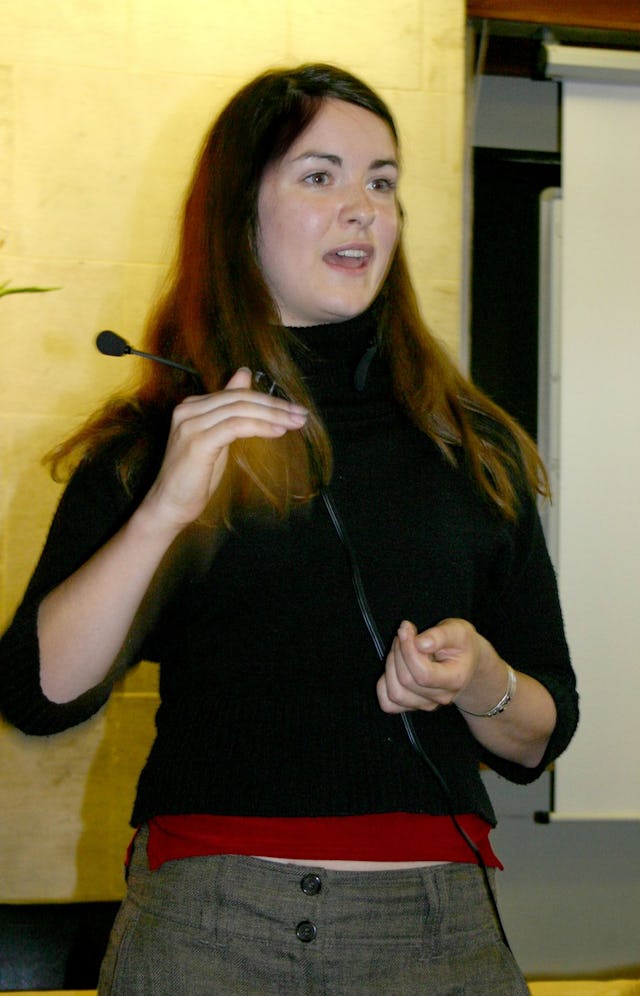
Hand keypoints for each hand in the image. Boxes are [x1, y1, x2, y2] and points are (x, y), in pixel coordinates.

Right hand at [139, 367, 307, 531]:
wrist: (169, 504)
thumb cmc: (194, 476)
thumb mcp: (217, 438)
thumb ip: (230, 410)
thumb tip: (245, 375)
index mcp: (192, 406)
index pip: (237, 394)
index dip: (268, 399)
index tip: (293, 409)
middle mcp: (189, 409)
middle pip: (241, 398)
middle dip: (275, 405)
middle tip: (301, 414)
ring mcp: (191, 424)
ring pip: (240, 410)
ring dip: (273, 415)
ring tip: (295, 423)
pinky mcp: (197, 441)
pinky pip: (236, 426)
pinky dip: (260, 426)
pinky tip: (278, 431)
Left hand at [377, 618, 492, 714]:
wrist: (465, 661)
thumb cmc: (461, 644)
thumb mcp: (457, 630)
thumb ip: (440, 635)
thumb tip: (419, 643)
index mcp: (454, 680)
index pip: (423, 674)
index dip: (408, 651)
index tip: (406, 629)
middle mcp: (441, 697)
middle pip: (406, 681)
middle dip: (398, 652)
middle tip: (404, 633)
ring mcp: (426, 704)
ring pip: (395, 693)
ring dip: (390, 666)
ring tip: (399, 647)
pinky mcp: (412, 705)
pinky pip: (388, 703)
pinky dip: (384, 684)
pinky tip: (394, 666)